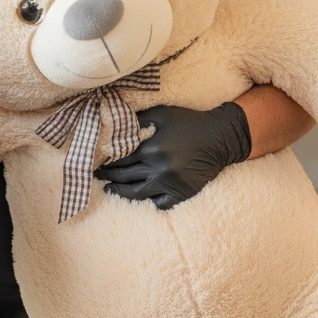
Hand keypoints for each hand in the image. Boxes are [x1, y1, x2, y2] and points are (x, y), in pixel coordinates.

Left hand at [94, 102, 251, 209]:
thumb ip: (140, 119)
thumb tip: (117, 122)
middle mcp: (158, 168)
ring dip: (121, 192)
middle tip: (97, 177)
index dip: (106, 162)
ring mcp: (169, 183)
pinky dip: (151, 201)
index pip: (120, 159)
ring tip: (110, 190)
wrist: (221, 137)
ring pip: (137, 193)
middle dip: (108, 177)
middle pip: (124, 177)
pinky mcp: (182, 193)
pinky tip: (143, 196)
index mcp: (151, 148)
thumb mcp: (163, 113)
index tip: (96, 162)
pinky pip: (160, 204)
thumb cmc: (190, 122)